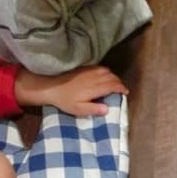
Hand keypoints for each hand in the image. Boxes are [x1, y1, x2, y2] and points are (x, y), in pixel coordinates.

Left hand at [14, 66, 128, 116]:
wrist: (51, 86)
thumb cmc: (64, 100)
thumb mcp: (78, 109)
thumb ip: (93, 109)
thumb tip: (107, 109)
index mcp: (94, 88)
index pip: (112, 86)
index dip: (121, 88)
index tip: (125, 92)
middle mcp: (94, 78)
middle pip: (111, 77)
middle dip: (119, 82)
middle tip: (122, 89)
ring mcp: (89, 71)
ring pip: (107, 71)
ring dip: (113, 76)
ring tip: (115, 82)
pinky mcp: (84, 68)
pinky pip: (100, 67)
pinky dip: (106, 71)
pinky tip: (104, 75)